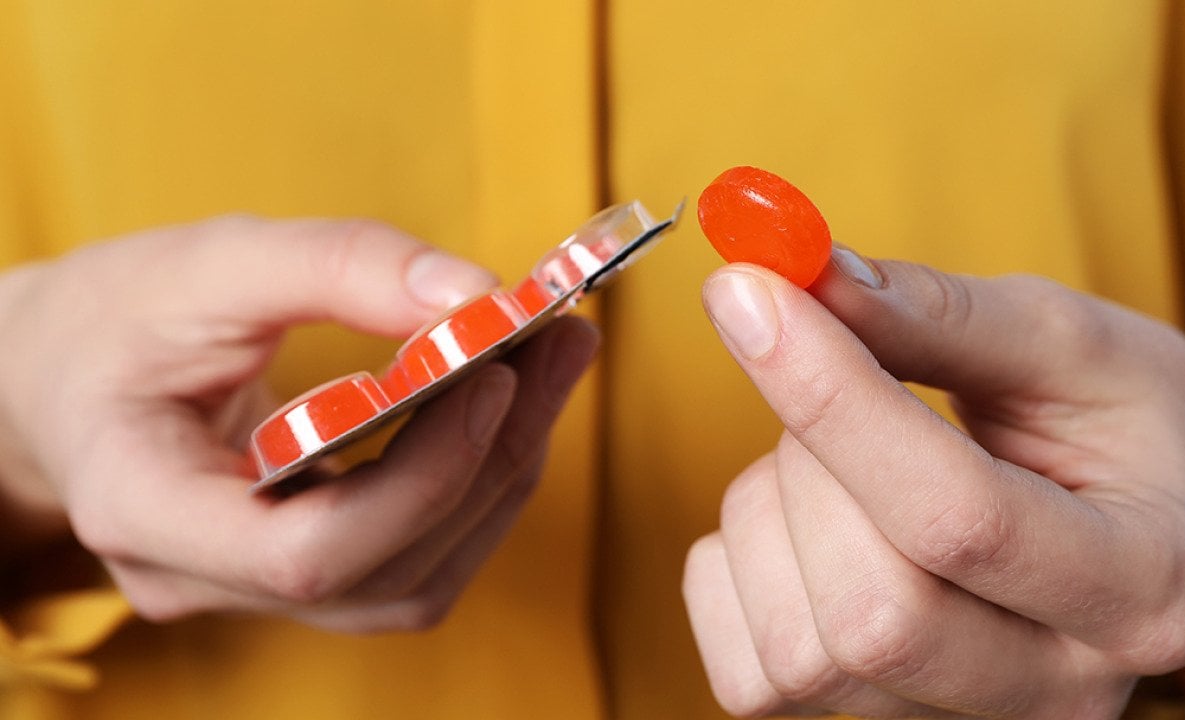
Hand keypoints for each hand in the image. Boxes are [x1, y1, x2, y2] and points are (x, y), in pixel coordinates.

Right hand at [0, 216, 598, 631]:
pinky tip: (507, 405)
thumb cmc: (111, 318)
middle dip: (492, 457)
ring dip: (502, 473)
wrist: (61, 374)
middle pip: (383, 570)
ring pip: (413, 580)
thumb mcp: (205, 261)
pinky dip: (475, 484)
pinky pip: (411, 559)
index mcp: (143, 509)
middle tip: (559, 343)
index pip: (303, 554)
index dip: (421, 476)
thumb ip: (335, 265)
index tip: (494, 372)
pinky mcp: (301, 572)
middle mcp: (198, 578)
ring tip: (551, 363)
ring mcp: (251, 591)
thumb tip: (473, 291)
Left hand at [685, 249, 1184, 716]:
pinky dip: (740, 572)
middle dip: (816, 465)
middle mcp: (1058, 690)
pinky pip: (748, 674)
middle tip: (843, 383)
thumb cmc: (1109, 418)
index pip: (956, 518)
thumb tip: (798, 281)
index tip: (751, 294)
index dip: (832, 397)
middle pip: (872, 612)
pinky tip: (804, 523)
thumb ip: (934, 313)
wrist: (1130, 505)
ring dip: (775, 511)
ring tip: (842, 457)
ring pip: (800, 646)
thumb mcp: (1061, 339)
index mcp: (1143, 588)